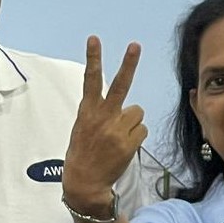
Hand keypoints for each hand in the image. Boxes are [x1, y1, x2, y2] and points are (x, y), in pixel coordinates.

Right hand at [63, 37, 146, 215]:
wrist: (84, 183)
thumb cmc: (82, 155)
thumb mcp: (82, 129)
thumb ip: (98, 114)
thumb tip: (122, 109)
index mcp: (87, 112)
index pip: (90, 80)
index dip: (93, 58)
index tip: (94, 39)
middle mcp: (102, 117)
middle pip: (120, 85)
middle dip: (128, 64)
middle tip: (135, 46)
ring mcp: (116, 130)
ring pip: (137, 113)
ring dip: (132, 122)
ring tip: (119, 137)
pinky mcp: (128, 143)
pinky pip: (142, 130)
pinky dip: (136, 137)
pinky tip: (124, 147)